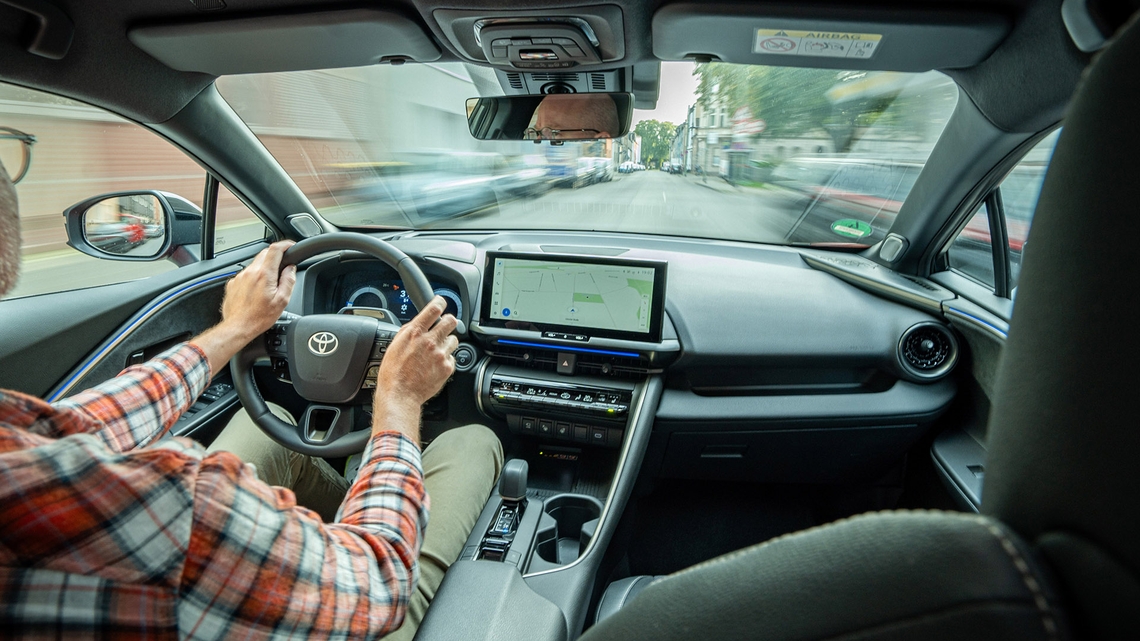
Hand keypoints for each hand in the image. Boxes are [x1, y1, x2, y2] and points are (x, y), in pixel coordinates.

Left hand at [219, 241, 296, 341]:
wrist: (238, 326)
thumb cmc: (259, 317)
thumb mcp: (282, 301)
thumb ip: (288, 281)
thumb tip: (290, 269)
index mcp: (264, 274)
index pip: (275, 249)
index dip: (285, 245)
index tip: (290, 246)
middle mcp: (250, 272)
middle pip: (264, 254)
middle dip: (275, 256)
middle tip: (282, 267)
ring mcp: (239, 277)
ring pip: (255, 264)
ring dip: (264, 269)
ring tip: (268, 286)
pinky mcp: (233, 283)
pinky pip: (246, 274)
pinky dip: (253, 278)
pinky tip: (256, 292)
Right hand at [372, 297, 457, 439]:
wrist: (400, 394)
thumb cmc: (393, 372)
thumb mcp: (394, 345)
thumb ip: (409, 331)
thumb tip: (418, 323)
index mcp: (415, 333)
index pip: (434, 308)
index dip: (440, 303)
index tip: (441, 303)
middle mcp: (430, 341)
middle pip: (451, 321)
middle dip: (448, 322)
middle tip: (444, 327)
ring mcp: (440, 354)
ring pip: (454, 340)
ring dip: (447, 342)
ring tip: (436, 351)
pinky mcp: (447, 367)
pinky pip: (453, 358)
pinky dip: (446, 359)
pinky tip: (436, 365)